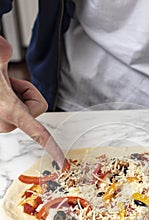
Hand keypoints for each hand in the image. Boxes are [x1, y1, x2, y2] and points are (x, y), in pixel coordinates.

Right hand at [0, 35, 64, 166]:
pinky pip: (15, 110)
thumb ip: (1, 52)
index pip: (37, 131)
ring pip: (24, 107)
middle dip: (24, 92)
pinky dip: (9, 99)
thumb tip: (4, 48)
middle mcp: (5, 123)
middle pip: (34, 106)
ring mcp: (1, 124)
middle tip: (6, 83)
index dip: (51, 146)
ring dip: (15, 95)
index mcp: (9, 112)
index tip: (60, 160)